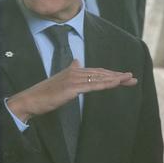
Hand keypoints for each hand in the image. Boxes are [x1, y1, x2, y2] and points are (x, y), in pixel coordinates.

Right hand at [7, 59, 135, 121]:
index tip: (123, 77)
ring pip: (99, 78)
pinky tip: (117, 83)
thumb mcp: (59, 82)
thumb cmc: (43, 94)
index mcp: (72, 71)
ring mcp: (73, 79)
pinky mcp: (73, 87)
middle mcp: (74, 72)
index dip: (110, 74)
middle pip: (100, 73)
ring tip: (130, 80)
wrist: (30, 100)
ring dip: (116, 79)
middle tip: (133, 78)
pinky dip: (107, 83)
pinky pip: (94, 85)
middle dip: (118, 76)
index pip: (96, 72)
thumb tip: (76, 62)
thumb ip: (69, 72)